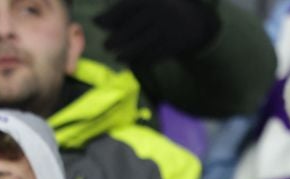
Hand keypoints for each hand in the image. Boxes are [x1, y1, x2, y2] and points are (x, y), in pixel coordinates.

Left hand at [93, 0, 220, 62]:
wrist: (193, 21)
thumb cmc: (161, 11)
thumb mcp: (146, 4)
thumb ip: (125, 11)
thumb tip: (99, 21)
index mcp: (150, 0)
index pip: (124, 9)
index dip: (108, 16)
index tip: (96, 22)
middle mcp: (157, 13)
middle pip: (128, 30)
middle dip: (114, 40)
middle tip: (107, 45)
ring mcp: (165, 30)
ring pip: (138, 46)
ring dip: (124, 53)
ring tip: (116, 56)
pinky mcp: (170, 46)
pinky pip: (149, 56)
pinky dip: (137, 60)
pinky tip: (129, 60)